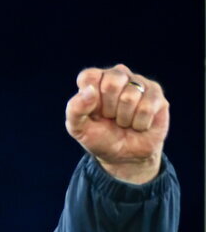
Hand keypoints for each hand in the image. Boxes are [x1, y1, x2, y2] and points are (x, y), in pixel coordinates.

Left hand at [65, 64, 168, 183]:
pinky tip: (138, 124)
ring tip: (124, 122)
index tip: (93, 113)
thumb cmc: (100, 138)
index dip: (90, 100)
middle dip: (109, 109)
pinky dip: (139, 123)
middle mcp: (118, 76)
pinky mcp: (156, 93)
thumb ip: (75, 110)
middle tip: (110, 118)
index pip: (89, 77)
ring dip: (124, 119)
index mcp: (95, 81)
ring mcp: (139, 82)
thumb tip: (88, 91)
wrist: (124, 156)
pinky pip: (147, 107)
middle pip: (112, 83)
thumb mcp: (78, 129)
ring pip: (130, 97)